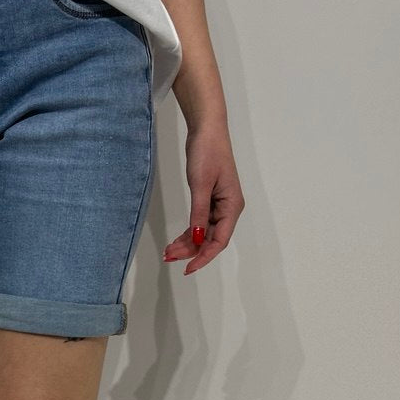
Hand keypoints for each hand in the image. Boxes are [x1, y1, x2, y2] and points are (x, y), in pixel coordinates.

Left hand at [163, 118, 244, 274]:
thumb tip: (196, 239)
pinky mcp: (210, 200)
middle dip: (191, 251)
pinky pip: (200, 223)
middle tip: (169, 257)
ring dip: (187, 244)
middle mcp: (228, 209)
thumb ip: (199, 213)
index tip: (188, 268)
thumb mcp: (201, 185)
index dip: (204, 256)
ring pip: (203, 233)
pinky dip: (188, 233)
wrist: (206, 130)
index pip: (219, 240)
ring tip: (168, 251)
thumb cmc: (207, 153)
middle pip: (210, 239)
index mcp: (232, 206)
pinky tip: (175, 240)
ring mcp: (219, 206)